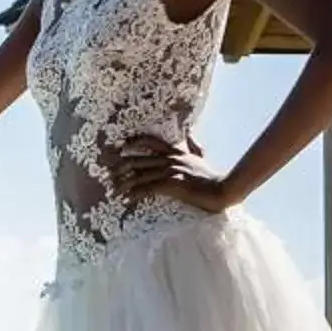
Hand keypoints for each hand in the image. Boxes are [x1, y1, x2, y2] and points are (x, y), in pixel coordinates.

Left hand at [111, 135, 232, 211]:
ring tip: (113, 189)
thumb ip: (194, 146)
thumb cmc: (211, 177)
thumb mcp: (201, 157)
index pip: (151, 141)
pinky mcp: (173, 184)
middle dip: (121, 165)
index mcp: (176, 152)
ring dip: (124, 182)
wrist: (224, 190)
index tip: (121, 146)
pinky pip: (148, 188)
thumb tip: (190, 132)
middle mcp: (171, 159)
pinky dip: (135, 193)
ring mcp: (172, 170)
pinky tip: (127, 198)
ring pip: (141, 174)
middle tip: (107, 171)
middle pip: (139, 159)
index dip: (134, 142)